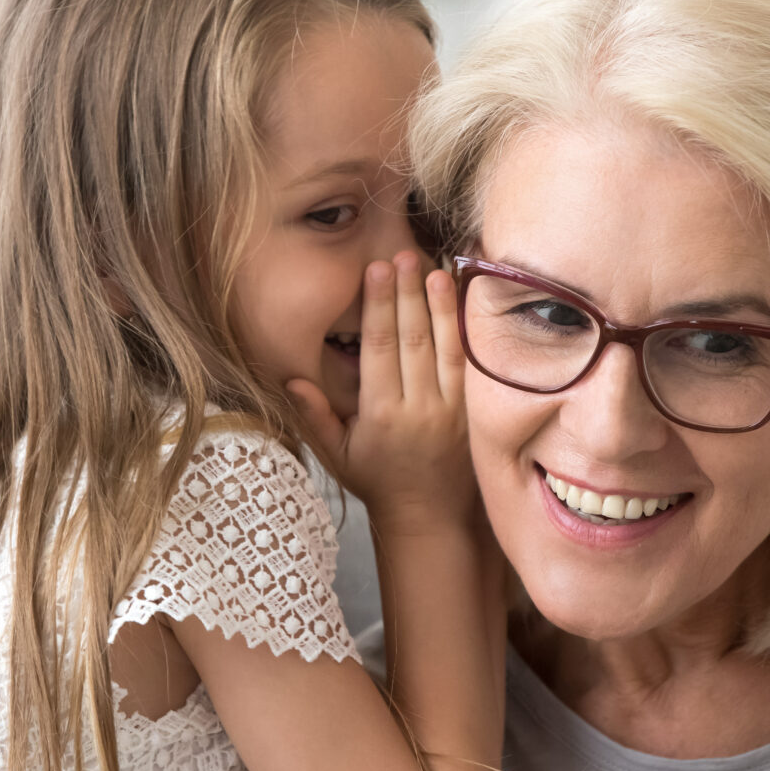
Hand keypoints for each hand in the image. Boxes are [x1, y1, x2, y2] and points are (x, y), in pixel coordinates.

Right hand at [287, 251, 475, 532]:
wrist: (430, 516)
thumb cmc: (379, 481)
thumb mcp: (337, 455)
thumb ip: (315, 417)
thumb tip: (292, 380)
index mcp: (383, 415)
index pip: (380, 348)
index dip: (378, 306)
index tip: (376, 271)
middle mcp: (420, 409)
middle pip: (413, 339)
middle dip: (407, 294)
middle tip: (401, 255)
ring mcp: (454, 410)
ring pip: (446, 347)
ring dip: (440, 306)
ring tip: (434, 268)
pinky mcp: (477, 412)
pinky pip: (471, 365)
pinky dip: (467, 331)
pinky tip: (463, 303)